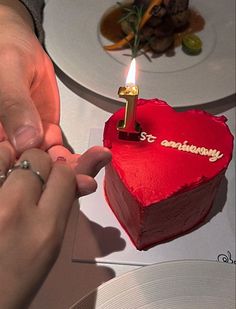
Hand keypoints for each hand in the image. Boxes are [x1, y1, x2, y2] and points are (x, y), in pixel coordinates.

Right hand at [0, 1, 111, 187]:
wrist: (22, 49)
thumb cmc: (7, 53)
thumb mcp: (8, 74)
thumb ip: (15, 105)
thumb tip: (28, 140)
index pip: (12, 166)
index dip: (35, 178)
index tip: (62, 181)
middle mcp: (11, 147)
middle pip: (35, 173)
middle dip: (62, 179)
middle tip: (87, 180)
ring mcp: (30, 144)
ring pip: (52, 166)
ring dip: (77, 169)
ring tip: (100, 160)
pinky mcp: (47, 137)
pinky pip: (62, 153)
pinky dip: (80, 157)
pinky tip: (98, 155)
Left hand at [0, 142, 109, 307]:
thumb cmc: (15, 280)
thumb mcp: (49, 248)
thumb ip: (65, 205)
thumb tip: (85, 177)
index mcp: (45, 229)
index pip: (64, 174)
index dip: (64, 172)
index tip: (58, 179)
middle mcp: (13, 211)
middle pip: (36, 158)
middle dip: (38, 165)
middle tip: (31, 182)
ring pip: (5, 153)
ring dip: (10, 161)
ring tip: (8, 181)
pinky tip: (0, 182)